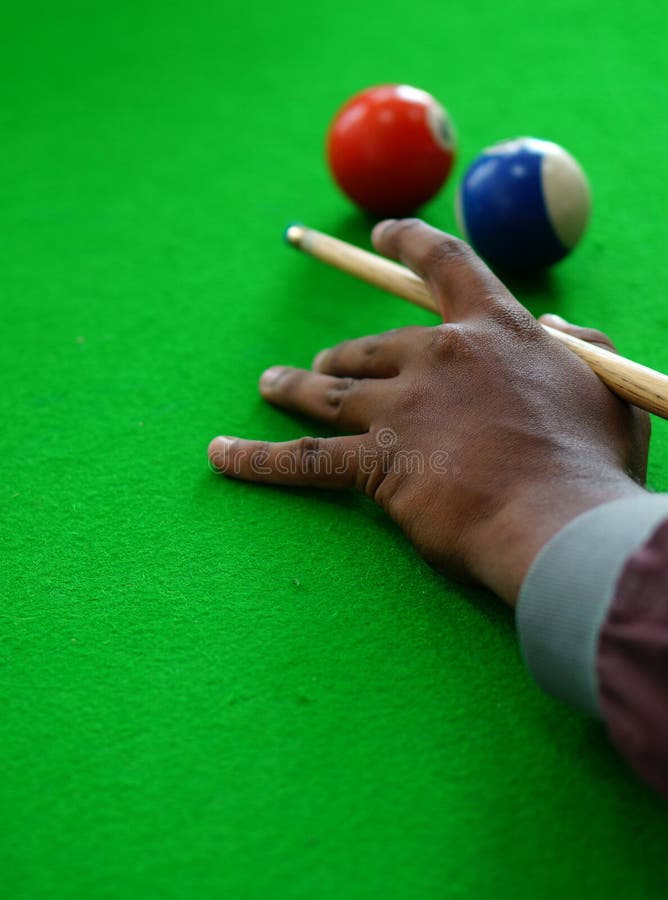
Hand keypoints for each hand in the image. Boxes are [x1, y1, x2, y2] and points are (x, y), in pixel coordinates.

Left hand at [209, 220, 649, 605]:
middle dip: (343, 357)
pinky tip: (222, 454)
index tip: (381, 234)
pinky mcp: (377, 462)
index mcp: (494, 331)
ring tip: (269, 384)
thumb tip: (556, 332)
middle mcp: (438, 357)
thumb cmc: (592, 463)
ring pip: (329, 391)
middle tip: (323, 368)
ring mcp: (401, 408)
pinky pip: (305, 458)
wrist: (559, 522)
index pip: (443, 265)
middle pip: (372, 346)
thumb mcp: (610, 389)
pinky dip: (258, 458)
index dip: (409, 245)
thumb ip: (581, 348)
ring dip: (294, 385)